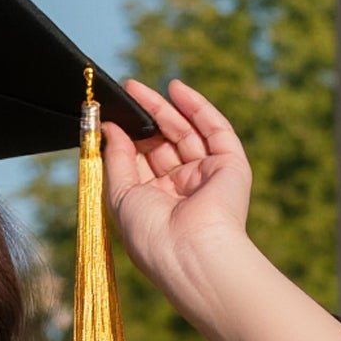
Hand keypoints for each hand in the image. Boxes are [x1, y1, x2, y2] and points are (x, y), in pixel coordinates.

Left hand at [100, 76, 255, 328]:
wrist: (190, 252)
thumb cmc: (150, 234)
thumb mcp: (120, 196)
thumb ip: (116, 159)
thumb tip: (109, 128)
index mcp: (156, 204)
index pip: (141, 163)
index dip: (127, 139)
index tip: (110, 116)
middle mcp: (182, 190)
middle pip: (163, 144)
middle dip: (145, 118)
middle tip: (126, 92)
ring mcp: (207, 176)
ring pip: (186, 133)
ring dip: (165, 108)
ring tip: (138, 88)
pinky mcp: (230, 165)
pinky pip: (215, 129)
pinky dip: (196, 107)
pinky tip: (176, 88)